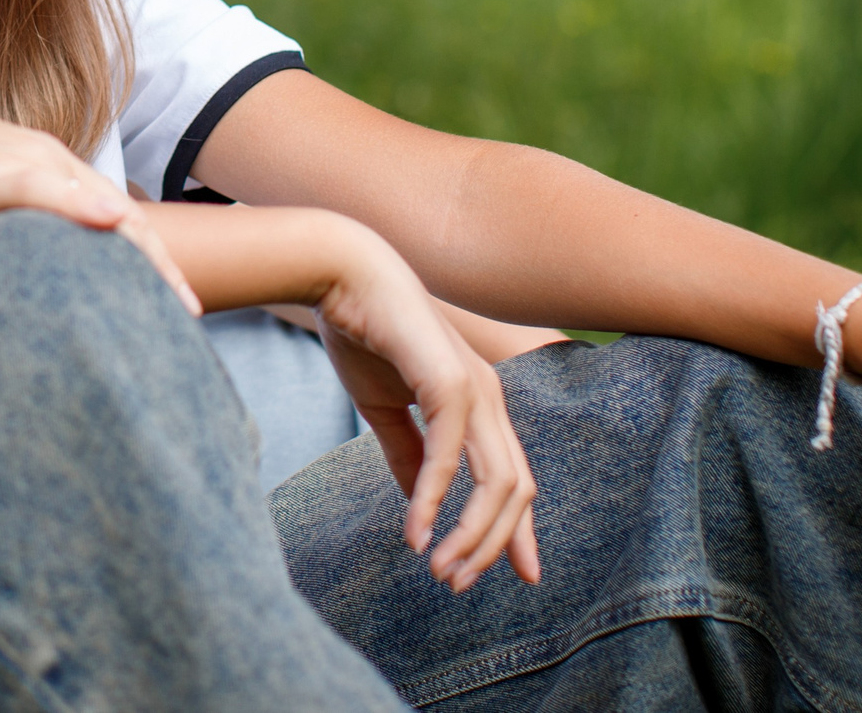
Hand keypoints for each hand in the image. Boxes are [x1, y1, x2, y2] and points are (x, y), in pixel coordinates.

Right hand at [0, 79, 198, 313]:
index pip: (110, 216)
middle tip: (192, 318)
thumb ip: (0, 233)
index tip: (175, 306)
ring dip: (142, 256)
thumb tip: (12, 278)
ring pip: (99, 209)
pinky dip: (85, 209)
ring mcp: (16, 166)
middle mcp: (40, 160)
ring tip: (175, 304)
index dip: (147, 262)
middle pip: (121, 218)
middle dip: (161, 268)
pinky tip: (114, 227)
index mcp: (39, 166)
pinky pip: (46, 192)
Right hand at [313, 228, 540, 590]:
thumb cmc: (363, 333)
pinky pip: (448, 457)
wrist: (342, 275)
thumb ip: (406, 454)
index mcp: (480, 403)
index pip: (514, 477)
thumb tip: (418, 506)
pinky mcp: (450, 383)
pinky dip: (433, 500)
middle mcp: (489, 399)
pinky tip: (416, 533)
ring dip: (471, 534)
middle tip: (458, 585)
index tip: (518, 576)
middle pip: (516, 490)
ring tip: (441, 571)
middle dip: (494, 546)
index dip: (518, 530)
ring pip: (498, 482)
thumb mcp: (384, 409)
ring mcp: (475, 390)